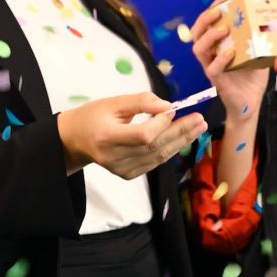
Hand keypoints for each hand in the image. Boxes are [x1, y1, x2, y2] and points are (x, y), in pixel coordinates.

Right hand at [57, 92, 206, 178]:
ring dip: (181, 141)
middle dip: (180, 132)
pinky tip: (181, 138)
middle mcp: (114, 157)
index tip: (172, 108)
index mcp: (107, 136)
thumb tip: (168, 106)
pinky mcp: (127, 175)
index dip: (161, 123)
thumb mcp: (114, 102)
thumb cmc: (95, 115)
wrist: (77, 139)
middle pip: (155, 147)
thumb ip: (141, 102)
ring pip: (158, 157)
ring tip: (198, 128)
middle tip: (200, 120)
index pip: (143, 135)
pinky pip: (154, 162)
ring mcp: (121, 169)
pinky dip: (169, 150)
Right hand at [190, 0, 270, 122]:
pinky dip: (220, 59)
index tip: (222, 0)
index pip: (206, 24)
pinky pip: (212, 68)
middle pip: (196, 33)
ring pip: (198, 49)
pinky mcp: (217, 81)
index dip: (211, 10)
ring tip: (224, 29)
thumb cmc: (252, 78)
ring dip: (210, 36)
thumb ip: (262, 40)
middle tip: (218, 12)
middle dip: (205, 19)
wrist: (251, 103)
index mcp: (218, 45)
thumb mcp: (259, 54)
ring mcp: (212, 67)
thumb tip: (275, 23)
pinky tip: (231, 53)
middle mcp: (211, 54)